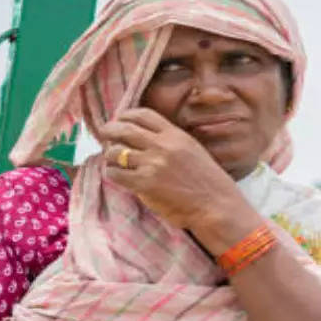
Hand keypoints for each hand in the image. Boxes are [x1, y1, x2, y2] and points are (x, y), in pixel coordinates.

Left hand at [97, 108, 248, 231]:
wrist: (216, 205)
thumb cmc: (209, 183)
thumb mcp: (193, 151)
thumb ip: (172, 143)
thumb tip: (148, 139)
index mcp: (175, 135)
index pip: (143, 115)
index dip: (126, 115)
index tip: (119, 120)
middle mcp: (162, 146)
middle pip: (124, 129)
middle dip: (109, 130)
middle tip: (104, 135)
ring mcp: (153, 164)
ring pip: (115, 152)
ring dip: (110, 156)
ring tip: (112, 161)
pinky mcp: (145, 184)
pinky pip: (115, 174)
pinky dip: (111, 174)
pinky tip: (116, 177)